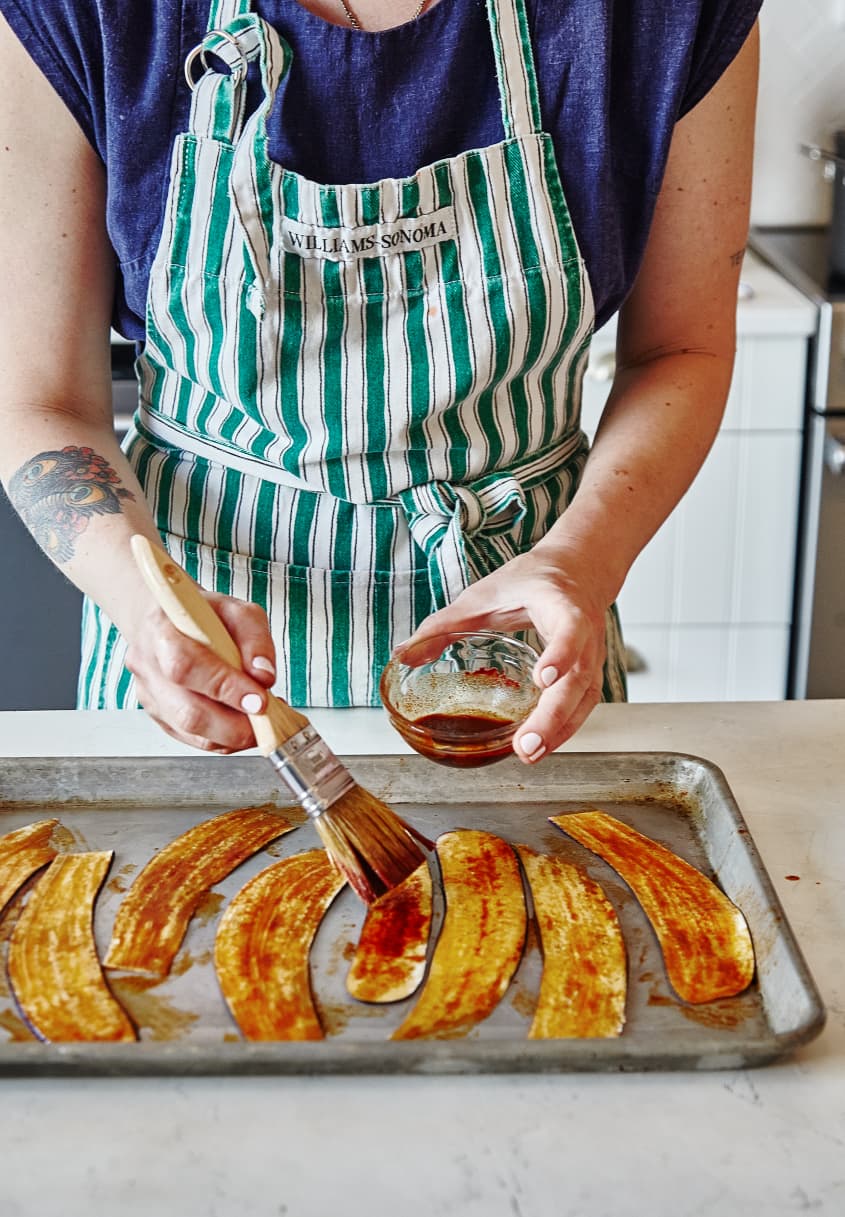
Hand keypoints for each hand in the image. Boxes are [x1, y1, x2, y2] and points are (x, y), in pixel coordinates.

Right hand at [125, 592, 276, 752]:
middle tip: (266, 721)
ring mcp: (149, 693)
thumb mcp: (237, 611)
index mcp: (162, 630)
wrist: (166, 619)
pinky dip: (222, 738)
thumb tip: (264, 677)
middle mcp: (148, 665)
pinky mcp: (157, 714)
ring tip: (258, 722)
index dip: (225, 688)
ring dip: (231, 736)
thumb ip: (255, 639)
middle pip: (186, 712)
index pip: (186, 667)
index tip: (259, 700)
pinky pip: (191, 737)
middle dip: (233, 726)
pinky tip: (240, 724)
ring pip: (189, 731)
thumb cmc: (202, 615)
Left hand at [392, 547, 609, 762]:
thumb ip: (445, 623)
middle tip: (527, 744)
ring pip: (584, 698)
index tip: (544, 678)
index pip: (569, 628)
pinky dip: (564, 728)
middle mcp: (585, 632)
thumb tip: (405, 653)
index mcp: (560, 604)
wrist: (577, 569)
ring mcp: (592, 654)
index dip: (560, 653)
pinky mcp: (590, 672)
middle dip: (554, 715)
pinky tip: (541, 746)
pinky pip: (583, 705)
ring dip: (559, 730)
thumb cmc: (532, 580)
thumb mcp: (484, 594)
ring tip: (530, 754)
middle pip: (578, 678)